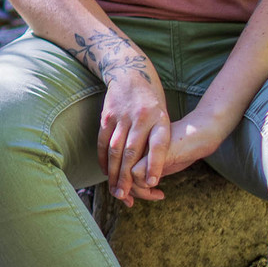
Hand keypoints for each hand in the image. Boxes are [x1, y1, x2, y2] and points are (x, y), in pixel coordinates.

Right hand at [96, 56, 169, 206]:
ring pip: (116, 150)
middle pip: (132, 151)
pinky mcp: (107, 116)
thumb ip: (158, 139)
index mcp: (160, 118)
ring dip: (114, 173)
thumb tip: (155, 168)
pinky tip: (105, 172)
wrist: (130, 70)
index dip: (155, 163)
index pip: (158, 144)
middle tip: (125, 196)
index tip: (152, 182)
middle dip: (128, 177)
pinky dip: (104, 159)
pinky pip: (104, 141)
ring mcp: (122, 116)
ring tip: (116, 191)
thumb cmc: (152, 99)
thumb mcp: (163, 115)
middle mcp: (141, 118)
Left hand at [127, 107, 222, 202]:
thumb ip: (142, 175)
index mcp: (131, 145)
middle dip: (124, 193)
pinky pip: (137, 172)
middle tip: (133, 203)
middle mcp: (132, 143)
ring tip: (157, 194)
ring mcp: (141, 145)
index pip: (116, 168)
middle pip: (118, 173)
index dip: (120, 186)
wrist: (200, 133)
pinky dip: (145, 186)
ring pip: (126, 175)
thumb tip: (126, 195)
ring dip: (140, 192)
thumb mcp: (157, 165)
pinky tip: (159, 189)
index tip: (129, 200)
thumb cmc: (180, 149)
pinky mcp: (151, 150)